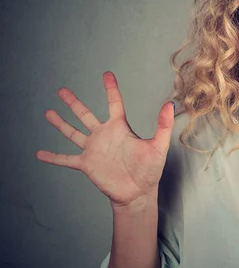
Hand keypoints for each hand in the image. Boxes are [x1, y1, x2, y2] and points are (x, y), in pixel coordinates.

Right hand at [37, 71, 175, 207]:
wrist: (138, 192)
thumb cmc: (150, 170)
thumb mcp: (158, 146)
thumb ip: (163, 125)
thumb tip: (170, 105)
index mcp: (120, 128)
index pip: (114, 103)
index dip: (110, 88)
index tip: (106, 74)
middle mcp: (104, 136)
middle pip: (85, 115)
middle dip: (73, 103)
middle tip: (61, 90)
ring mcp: (94, 150)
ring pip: (73, 133)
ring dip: (60, 124)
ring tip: (48, 113)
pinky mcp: (87, 165)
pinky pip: (67, 159)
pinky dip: (53, 157)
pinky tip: (39, 153)